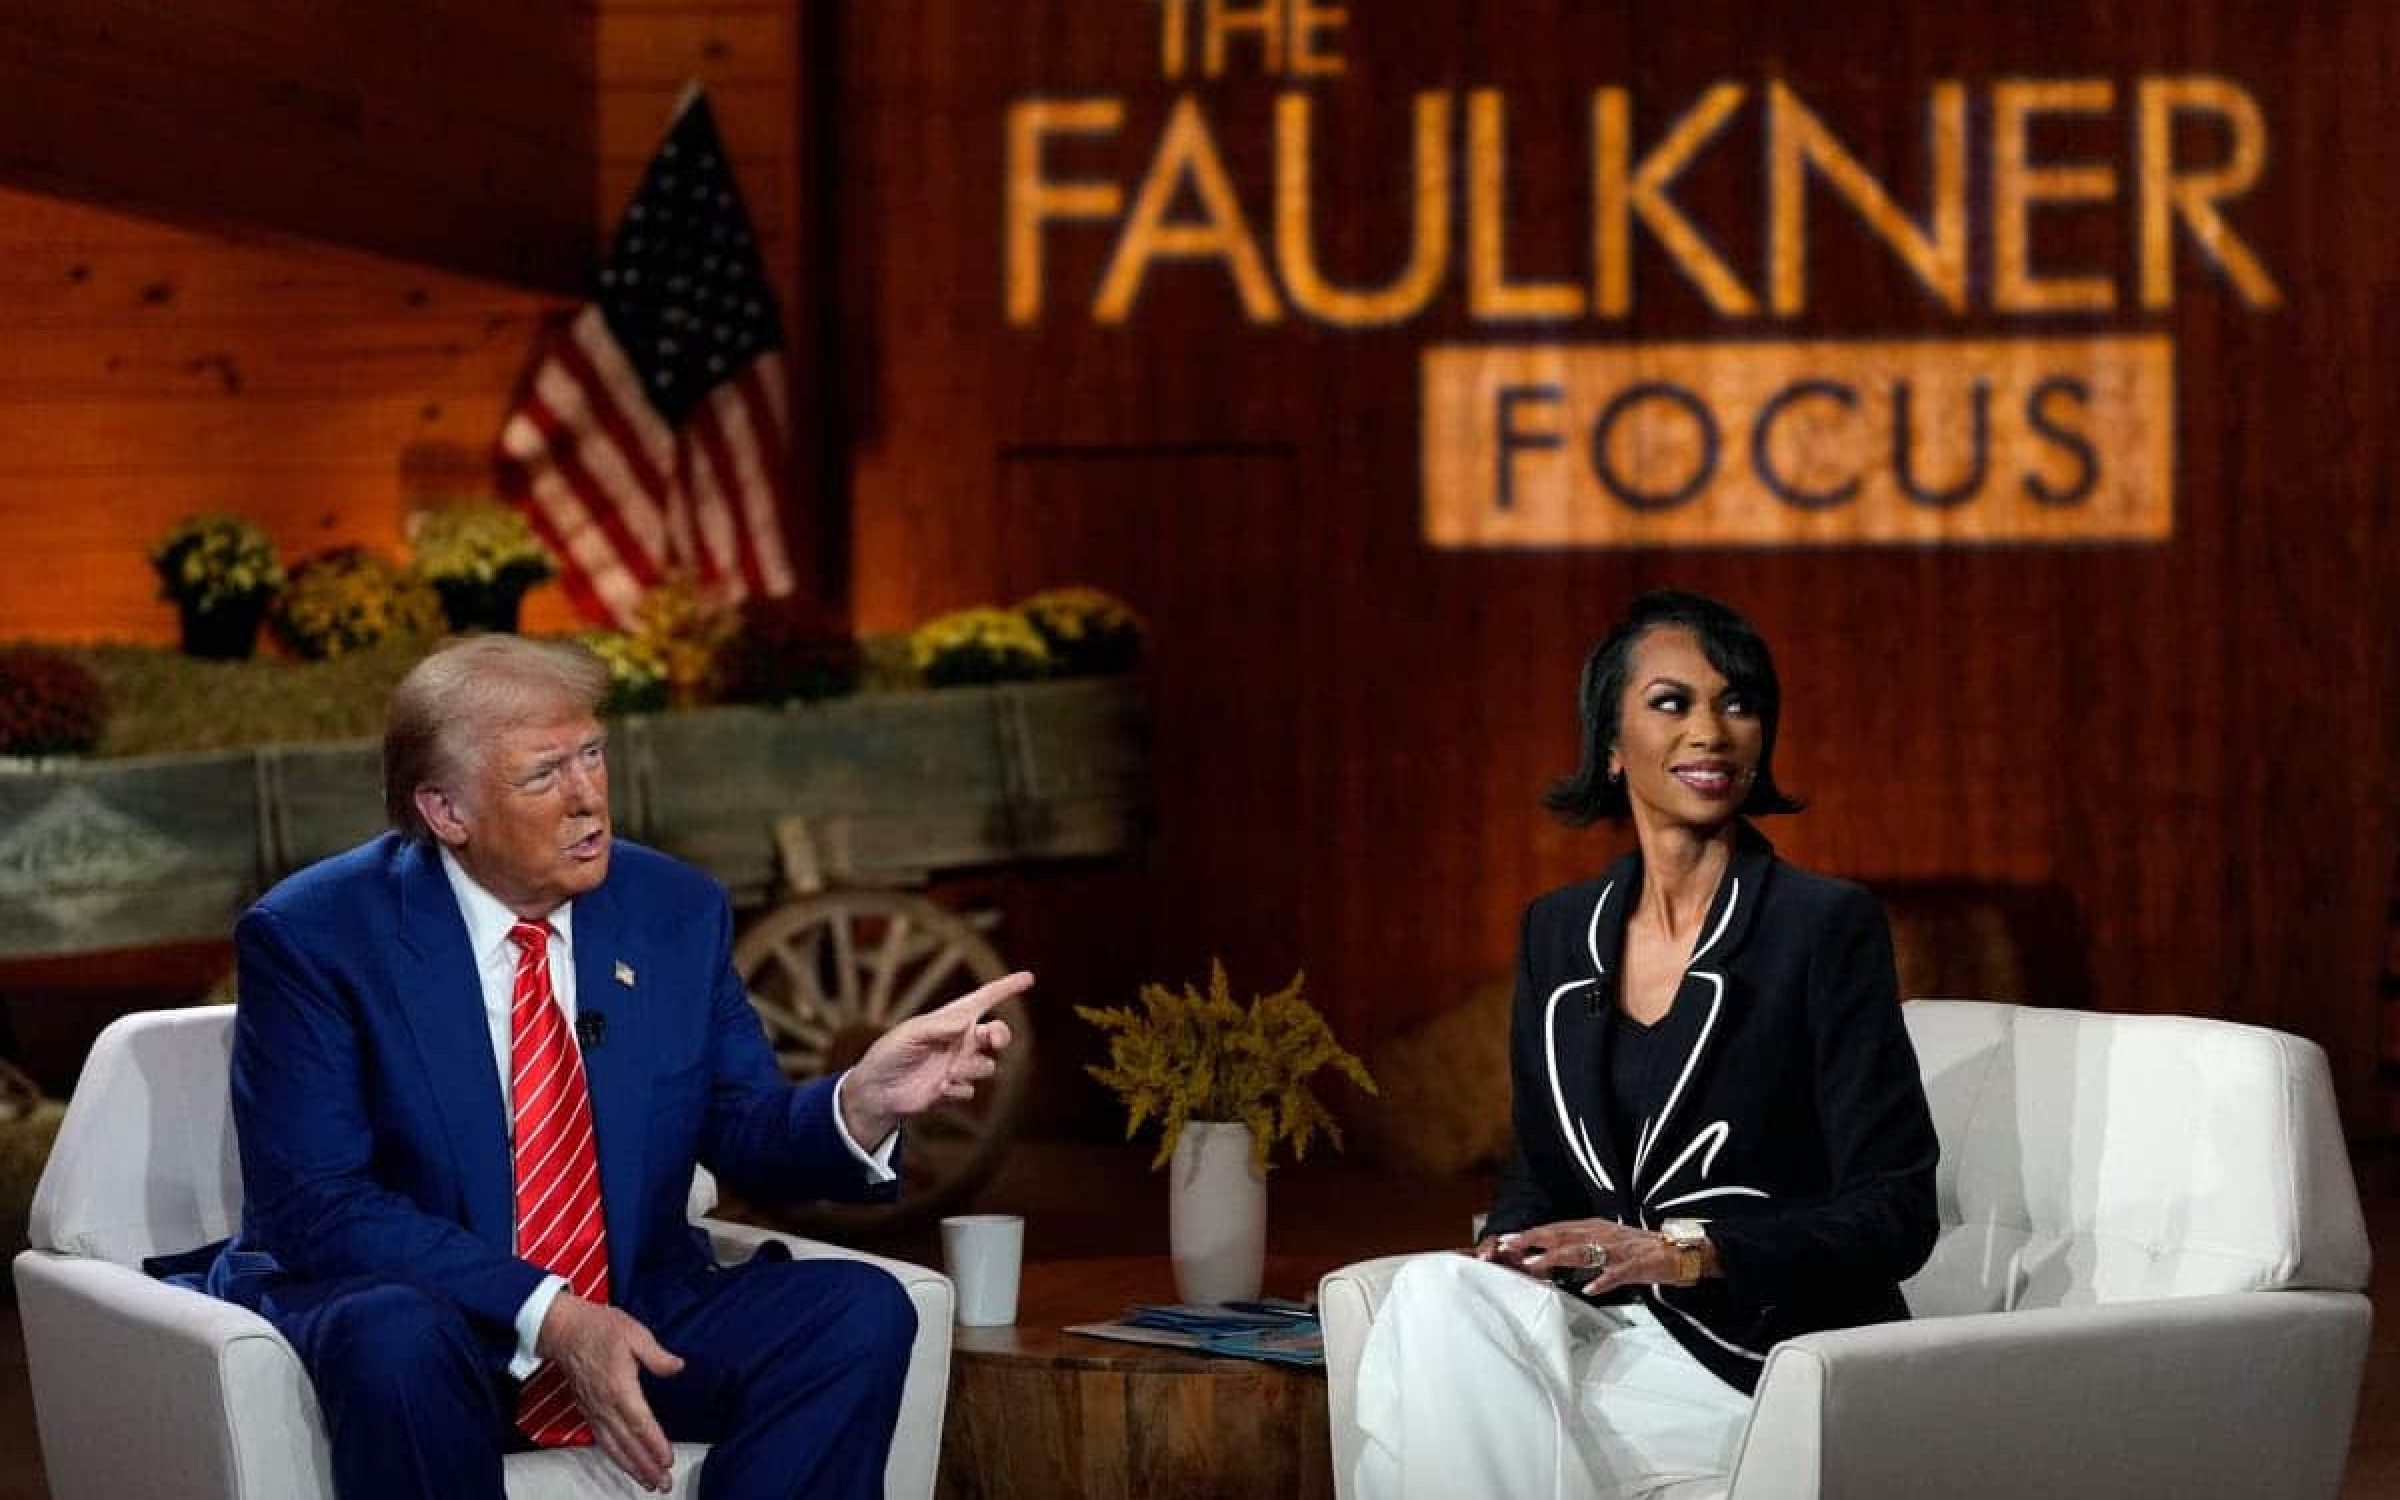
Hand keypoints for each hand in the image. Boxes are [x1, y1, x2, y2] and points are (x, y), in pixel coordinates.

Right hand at [534, 1292, 685, 1491]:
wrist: (565, 1330)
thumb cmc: (600, 1328)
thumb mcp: (635, 1333)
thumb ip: (657, 1356)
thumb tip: (678, 1367)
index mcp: (619, 1387)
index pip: (640, 1423)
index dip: (654, 1444)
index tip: (667, 1461)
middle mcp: (605, 1405)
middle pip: (628, 1442)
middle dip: (646, 1466)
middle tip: (663, 1484)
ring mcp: (594, 1410)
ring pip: (614, 1446)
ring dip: (632, 1466)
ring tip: (647, 1483)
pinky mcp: (587, 1410)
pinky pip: (602, 1440)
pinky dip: (615, 1456)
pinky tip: (625, 1464)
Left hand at [839, 971, 1031, 1145]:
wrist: (877, 1090)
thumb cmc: (890, 1053)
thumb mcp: (911, 1033)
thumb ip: (939, 1026)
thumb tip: (969, 1020)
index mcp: (951, 1019)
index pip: (984, 999)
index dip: (1006, 988)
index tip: (1028, 977)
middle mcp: (960, 1041)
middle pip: (997, 1034)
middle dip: (1001, 1035)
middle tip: (993, 1039)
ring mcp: (959, 1065)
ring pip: (987, 1065)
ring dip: (971, 1068)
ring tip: (948, 1073)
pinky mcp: (954, 1088)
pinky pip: (971, 1090)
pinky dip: (958, 1090)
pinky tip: (939, 1089)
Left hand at [1480, 1218, 1684, 1294]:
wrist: (1676, 1251)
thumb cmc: (1636, 1250)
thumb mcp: (1603, 1242)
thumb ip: (1578, 1247)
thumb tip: (1549, 1254)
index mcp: (1593, 1228)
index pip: (1555, 1229)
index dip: (1530, 1234)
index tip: (1506, 1240)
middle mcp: (1601, 1234)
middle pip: (1561, 1235)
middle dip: (1532, 1240)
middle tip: (1508, 1246)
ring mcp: (1617, 1250)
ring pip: (1582, 1252)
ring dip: (1556, 1257)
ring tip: (1535, 1265)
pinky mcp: (1634, 1266)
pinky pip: (1615, 1274)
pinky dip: (1602, 1280)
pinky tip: (1589, 1289)